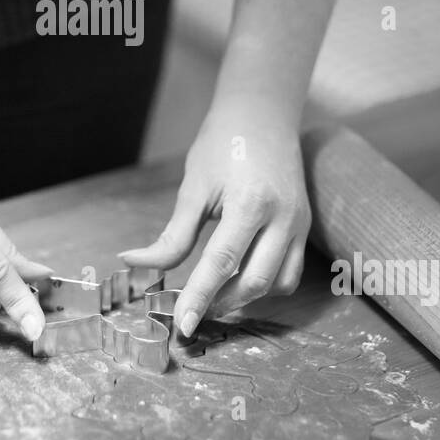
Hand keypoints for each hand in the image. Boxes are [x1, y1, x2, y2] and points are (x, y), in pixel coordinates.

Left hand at [119, 95, 310, 337]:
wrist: (263, 114)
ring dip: (246, 299)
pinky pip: (290, 271)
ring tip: (213, 300)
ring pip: (278, 283)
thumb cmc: (223, 143)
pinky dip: (265, 285)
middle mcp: (283, 218)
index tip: (182, 325)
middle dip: (222, 305)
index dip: (200, 298)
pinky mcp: (304, 226)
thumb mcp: (194, 186)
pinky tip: (238, 282)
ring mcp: (299, 223)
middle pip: (255, 282)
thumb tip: (135, 263)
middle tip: (191, 315)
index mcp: (251, 204)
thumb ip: (173, 234)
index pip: (222, 263)